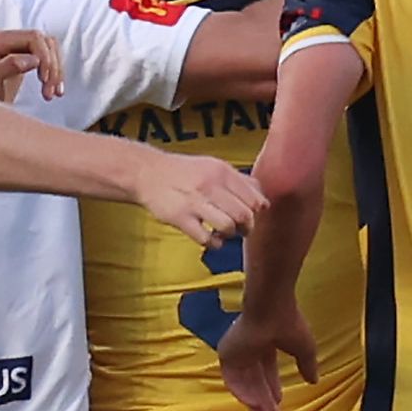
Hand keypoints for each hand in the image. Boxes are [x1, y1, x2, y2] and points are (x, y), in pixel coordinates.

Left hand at [0, 28, 62, 104]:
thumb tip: (32, 60)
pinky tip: (54, 88)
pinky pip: (49, 57)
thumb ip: (7, 67)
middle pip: (45, 42)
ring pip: (50, 49)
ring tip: (53, 92)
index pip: (33, 38)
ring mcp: (17, 47)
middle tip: (50, 90)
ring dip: (57, 71)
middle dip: (52, 67)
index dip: (44, 57)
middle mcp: (8, 39)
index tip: (45, 79)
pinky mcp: (25, 56)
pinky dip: (55, 72)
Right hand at [137, 151, 266, 248]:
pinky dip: (213, 243)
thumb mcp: (214, 167)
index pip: (255, 199)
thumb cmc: (185, 172)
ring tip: (223, 233)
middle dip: (247, 227)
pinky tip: (209, 238)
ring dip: (230, 235)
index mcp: (223, 172)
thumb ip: (239, 182)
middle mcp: (211, 185)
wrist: (148, 172)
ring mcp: (195, 202)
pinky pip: (206, 239)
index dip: (257, 212)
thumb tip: (263, 201)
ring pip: (228, 226)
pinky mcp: (180, 218)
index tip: (251, 215)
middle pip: (245, 215)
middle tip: (240, 229)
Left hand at [218, 299, 317, 410]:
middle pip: (255, 380)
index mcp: (265, 342)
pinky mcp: (227, 354)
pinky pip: (233, 380)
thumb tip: (314, 381)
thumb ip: (307, 365)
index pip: (266, 369)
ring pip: (245, 383)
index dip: (272, 387)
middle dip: (265, 400)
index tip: (280, 402)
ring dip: (256, 402)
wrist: (270, 308)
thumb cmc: (289, 322)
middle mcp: (249, 348)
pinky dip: (244, 394)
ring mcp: (237, 351)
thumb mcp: (305, 349)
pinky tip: (256, 406)